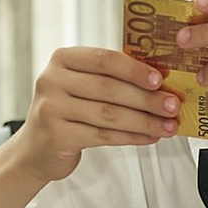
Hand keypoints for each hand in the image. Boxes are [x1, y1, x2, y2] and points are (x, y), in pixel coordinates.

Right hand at [8, 47, 178, 182]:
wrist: (35, 149)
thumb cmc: (67, 111)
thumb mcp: (81, 85)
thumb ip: (111, 78)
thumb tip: (160, 81)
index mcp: (63, 59)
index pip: (104, 59)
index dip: (135, 69)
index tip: (160, 79)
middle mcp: (52, 80)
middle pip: (109, 88)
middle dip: (146, 98)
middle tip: (172, 105)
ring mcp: (52, 108)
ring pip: (109, 114)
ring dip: (144, 121)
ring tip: (167, 126)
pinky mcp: (57, 136)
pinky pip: (103, 136)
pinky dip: (131, 137)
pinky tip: (149, 137)